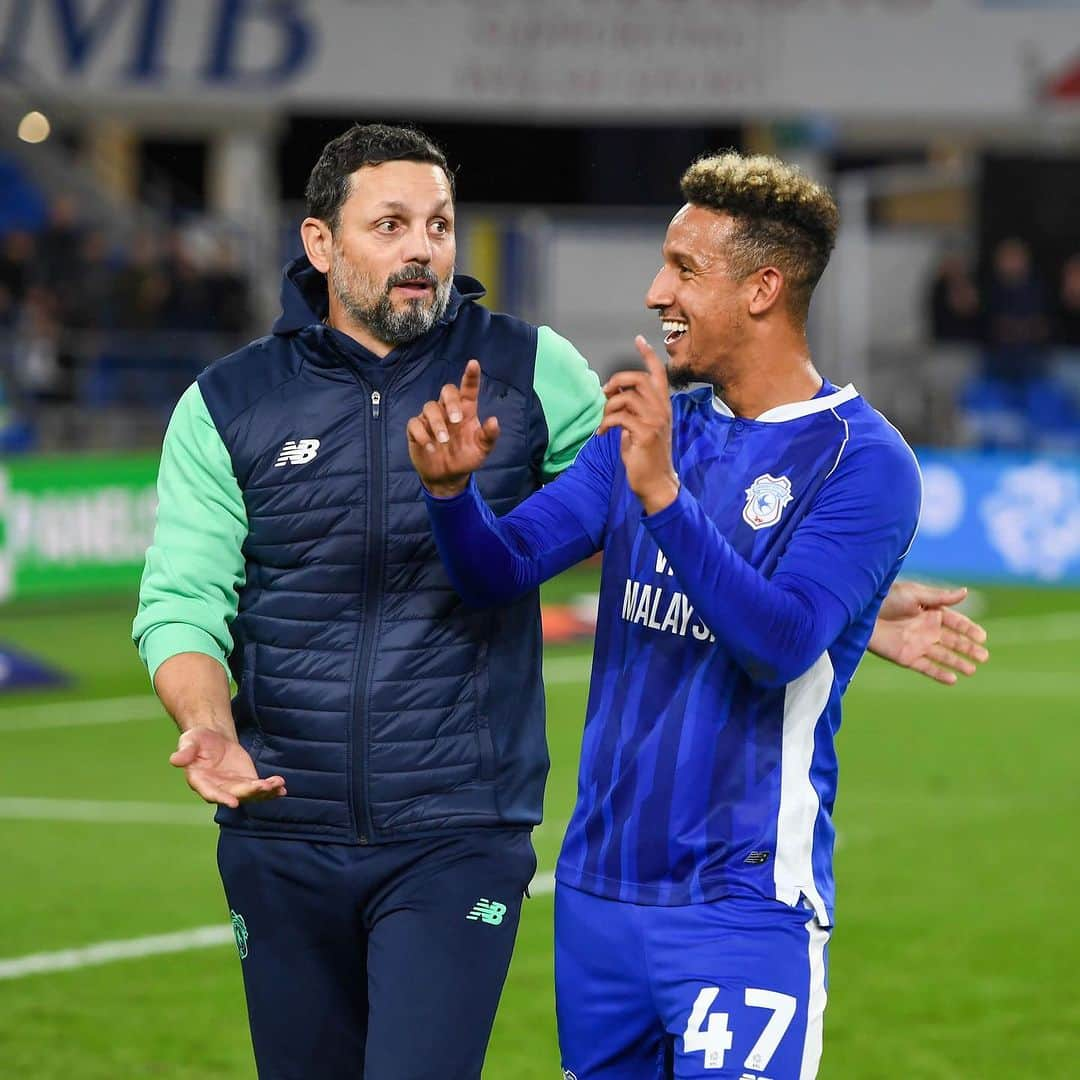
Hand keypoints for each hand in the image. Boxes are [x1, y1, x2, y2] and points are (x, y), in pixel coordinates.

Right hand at [169, 726, 286, 807]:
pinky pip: (260, 788)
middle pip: (235, 794)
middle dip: (250, 793)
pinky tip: (282, 788)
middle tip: (263, 787)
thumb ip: (185, 751)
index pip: (211, 793)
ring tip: (278, 786)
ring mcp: (234, 787)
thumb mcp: (189, 741)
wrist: (213, 738)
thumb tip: (174, 760)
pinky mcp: (247, 781)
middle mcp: (218, 788)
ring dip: (265, 792)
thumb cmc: (197, 740)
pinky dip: (271, 789)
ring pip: (250, 794)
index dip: (222, 798)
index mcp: (201, 781)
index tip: (234, 802)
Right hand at [407, 359, 499, 496]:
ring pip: (429, 406)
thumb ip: (488, 436)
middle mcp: (448, 410)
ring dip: (437, 423)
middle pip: (447, 390)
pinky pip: (414, 423)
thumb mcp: (482, 450)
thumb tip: (493, 420)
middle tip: (457, 420)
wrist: (448, 477)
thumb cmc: (466, 457)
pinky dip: (422, 434)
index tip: (473, 363)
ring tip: (444, 441)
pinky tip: (430, 447)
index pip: (468, 389)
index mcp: (466, 411)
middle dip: (451, 401)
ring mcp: (431, 419)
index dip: (471, 376)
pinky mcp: (416, 430)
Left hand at [597, 335, 678, 513]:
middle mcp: (662, 410)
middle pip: (638, 379)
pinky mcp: (644, 433)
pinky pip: (620, 418)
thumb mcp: (639, 427)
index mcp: (662, 406)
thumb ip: (632, 409)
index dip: (648, 355)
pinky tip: (601, 433)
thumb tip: (615, 393)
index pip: (659, 373)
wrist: (656, 482)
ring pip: (626, 398)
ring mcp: (655, 421)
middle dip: (617, 381)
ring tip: (602, 421)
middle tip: (605, 393)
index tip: (638, 339)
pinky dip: (605, 423)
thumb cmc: (646, 455)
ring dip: (608, 407)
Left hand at [868, 581, 988, 684]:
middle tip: (984, 656)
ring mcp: (917, 644)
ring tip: (973, 670)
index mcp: (930, 612)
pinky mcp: (906, 657)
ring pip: (943, 656)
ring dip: (958, 663)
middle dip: (969, 648)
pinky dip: (939, 674)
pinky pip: (926, 668)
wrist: (861, 613)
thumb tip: (965, 592)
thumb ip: (940, 597)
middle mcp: (926, 629)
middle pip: (953, 641)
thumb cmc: (885, 598)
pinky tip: (953, 680)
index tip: (982, 637)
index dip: (969, 629)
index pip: (956, 622)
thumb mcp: (914, 594)